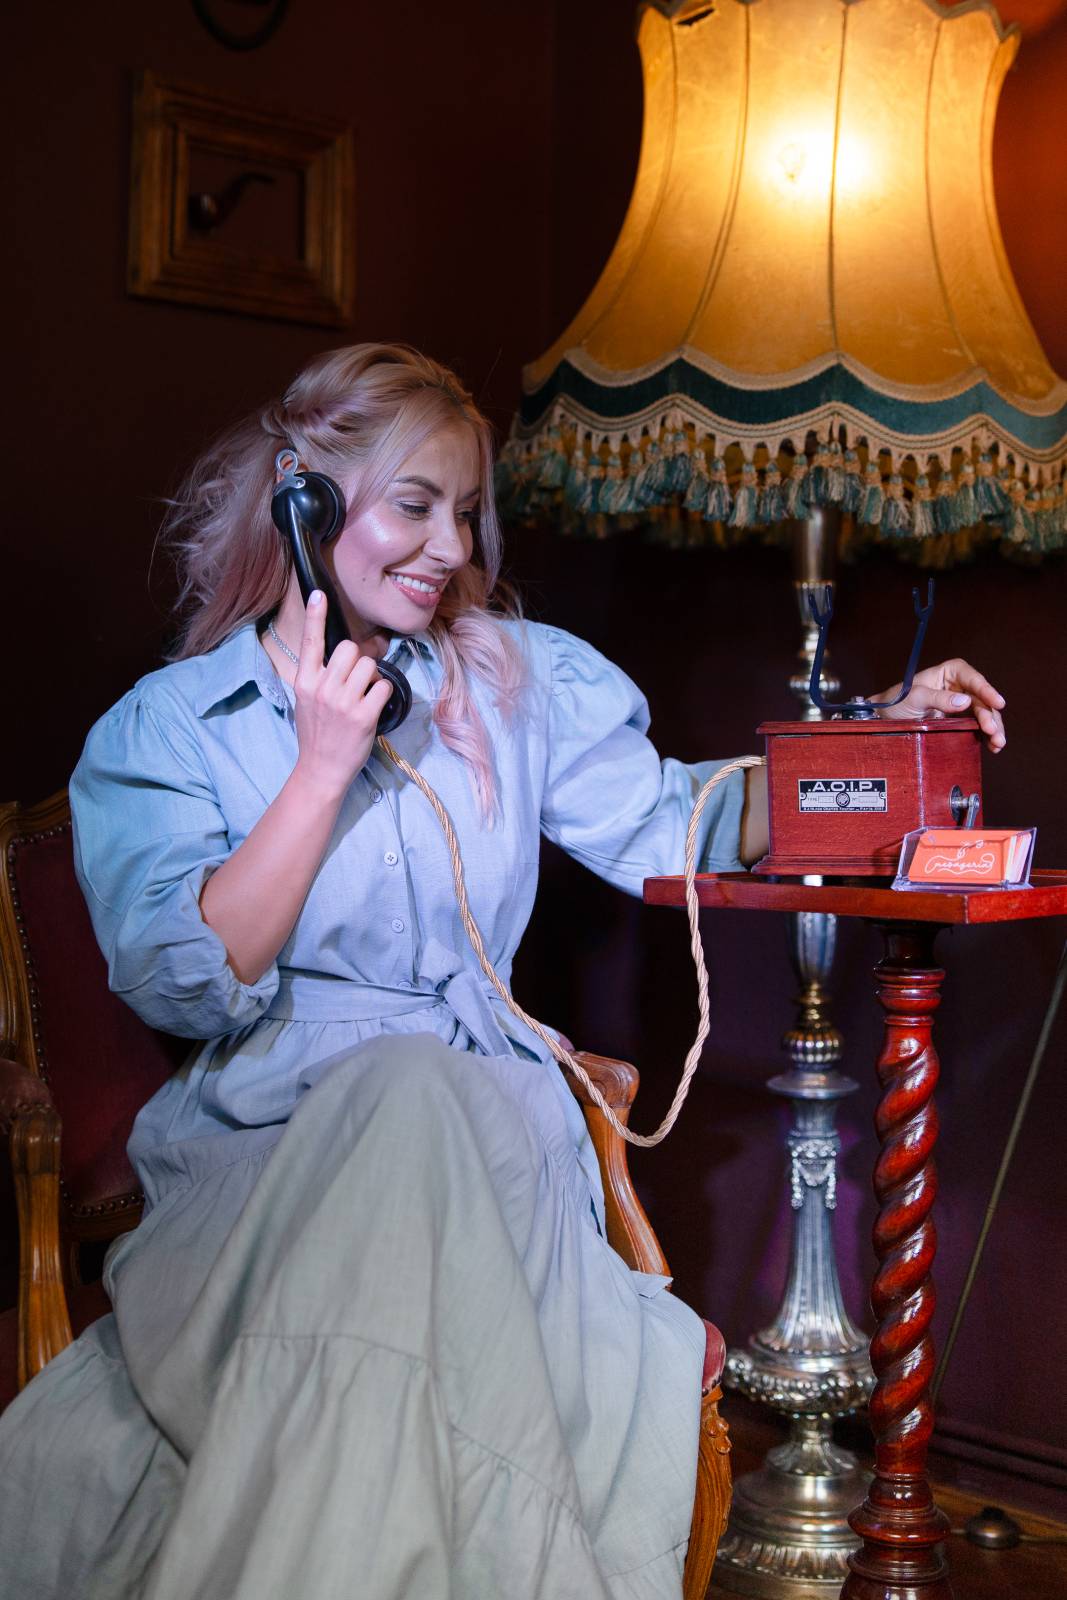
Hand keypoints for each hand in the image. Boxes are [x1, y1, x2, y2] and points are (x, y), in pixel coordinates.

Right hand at [292, 593, 393, 797]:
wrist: (320, 770)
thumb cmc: (316, 733)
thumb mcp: (307, 701)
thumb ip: (320, 677)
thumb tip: (345, 655)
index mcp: (304, 682)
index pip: (311, 643)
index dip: (316, 617)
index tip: (319, 594)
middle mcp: (322, 689)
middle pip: (350, 649)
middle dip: (360, 660)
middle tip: (358, 679)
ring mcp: (343, 703)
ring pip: (370, 666)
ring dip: (373, 677)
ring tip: (364, 696)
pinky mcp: (363, 716)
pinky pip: (384, 687)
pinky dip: (384, 694)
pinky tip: (374, 707)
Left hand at [871, 658, 1005, 751]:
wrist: (883, 719)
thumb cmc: (896, 701)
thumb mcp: (914, 698)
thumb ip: (938, 698)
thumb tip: (965, 702)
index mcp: (948, 673)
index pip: (972, 679)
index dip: (987, 690)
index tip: (998, 703)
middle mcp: (958, 687)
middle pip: (981, 699)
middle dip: (990, 716)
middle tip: (993, 732)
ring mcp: (959, 704)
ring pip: (983, 714)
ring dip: (993, 728)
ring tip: (997, 744)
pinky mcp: (959, 721)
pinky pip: (976, 726)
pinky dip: (986, 736)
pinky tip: (993, 746)